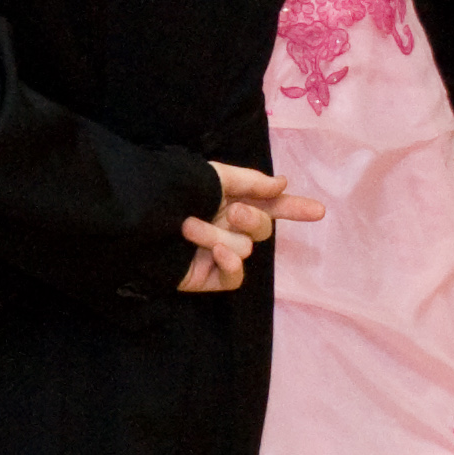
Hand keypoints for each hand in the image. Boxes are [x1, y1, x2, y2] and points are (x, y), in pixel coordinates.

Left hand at [178, 164, 321, 291]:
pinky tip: (215, 253)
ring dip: (218, 235)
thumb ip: (250, 182)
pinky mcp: (208, 277)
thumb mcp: (212, 177)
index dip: (293, 208)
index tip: (318, 210)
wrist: (135, 219)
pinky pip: (235, 276)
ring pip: (244, 249)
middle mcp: (228, 226)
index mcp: (230, 200)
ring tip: (188, 228)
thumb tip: (283, 184)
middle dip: (253, 219)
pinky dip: (229, 263)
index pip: (269, 205)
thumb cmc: (171, 192)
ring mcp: (219, 253)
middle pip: (263, 229)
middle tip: (232, 212)